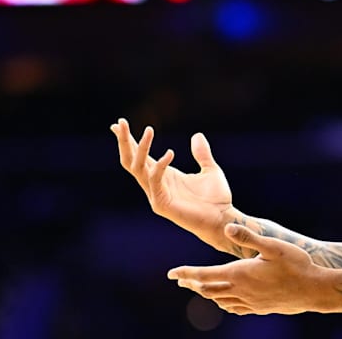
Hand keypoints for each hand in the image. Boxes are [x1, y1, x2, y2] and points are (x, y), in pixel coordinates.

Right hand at [112, 118, 233, 242]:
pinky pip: (155, 181)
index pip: (139, 156)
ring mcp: (156, 195)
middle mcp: (156, 184)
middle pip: (131, 161)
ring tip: (149, 130)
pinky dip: (160, 166)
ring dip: (141, 149)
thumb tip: (197, 135)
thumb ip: (202, 154)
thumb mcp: (210, 170)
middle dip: (124, 142)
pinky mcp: (162, 204)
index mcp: (163, 175)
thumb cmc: (216, 198)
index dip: (127, 141)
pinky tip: (170, 153)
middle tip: (120, 123)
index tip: (118, 124)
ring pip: (138, 168)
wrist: (223, 219)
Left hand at [168, 224, 333, 314]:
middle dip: (193, 284)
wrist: (315, 290)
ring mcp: (251, 303)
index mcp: (240, 274)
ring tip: (201, 288)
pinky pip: (235, 309)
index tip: (172, 273)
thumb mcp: (274, 246)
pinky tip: (227, 301)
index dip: (187, 273)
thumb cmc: (297, 265)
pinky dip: (224, 304)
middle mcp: (241, 291)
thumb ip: (249, 237)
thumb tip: (226, 228)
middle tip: (182, 280)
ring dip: (207, 294)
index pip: (205, 275)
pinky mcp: (261, 308)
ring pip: (220, 301)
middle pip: (208, 290)